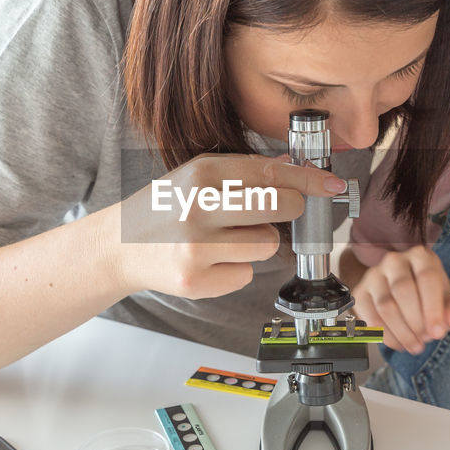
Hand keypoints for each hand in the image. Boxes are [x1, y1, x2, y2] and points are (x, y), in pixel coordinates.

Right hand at [116, 153, 346, 298]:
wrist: (117, 247)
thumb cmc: (164, 208)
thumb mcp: (194, 176)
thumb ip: (242, 172)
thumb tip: (294, 168)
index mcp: (201, 174)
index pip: (272, 172)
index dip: (309, 179)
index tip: (332, 184)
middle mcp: (198, 208)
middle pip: (281, 207)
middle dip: (290, 209)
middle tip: (276, 212)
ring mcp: (197, 248)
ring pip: (268, 245)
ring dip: (257, 242)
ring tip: (226, 238)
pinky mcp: (196, 281)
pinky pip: (246, 274)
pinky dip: (236, 269)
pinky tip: (210, 261)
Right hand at [352, 245, 449, 353]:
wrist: (405, 298)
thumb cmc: (432, 298)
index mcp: (421, 257)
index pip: (427, 277)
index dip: (433, 308)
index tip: (438, 332)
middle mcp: (395, 261)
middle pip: (403, 290)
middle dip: (416, 322)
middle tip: (425, 340)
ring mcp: (375, 275)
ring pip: (386, 305)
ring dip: (401, 332)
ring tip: (414, 345)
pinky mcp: (361, 292)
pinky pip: (370, 316)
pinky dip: (385, 335)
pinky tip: (397, 342)